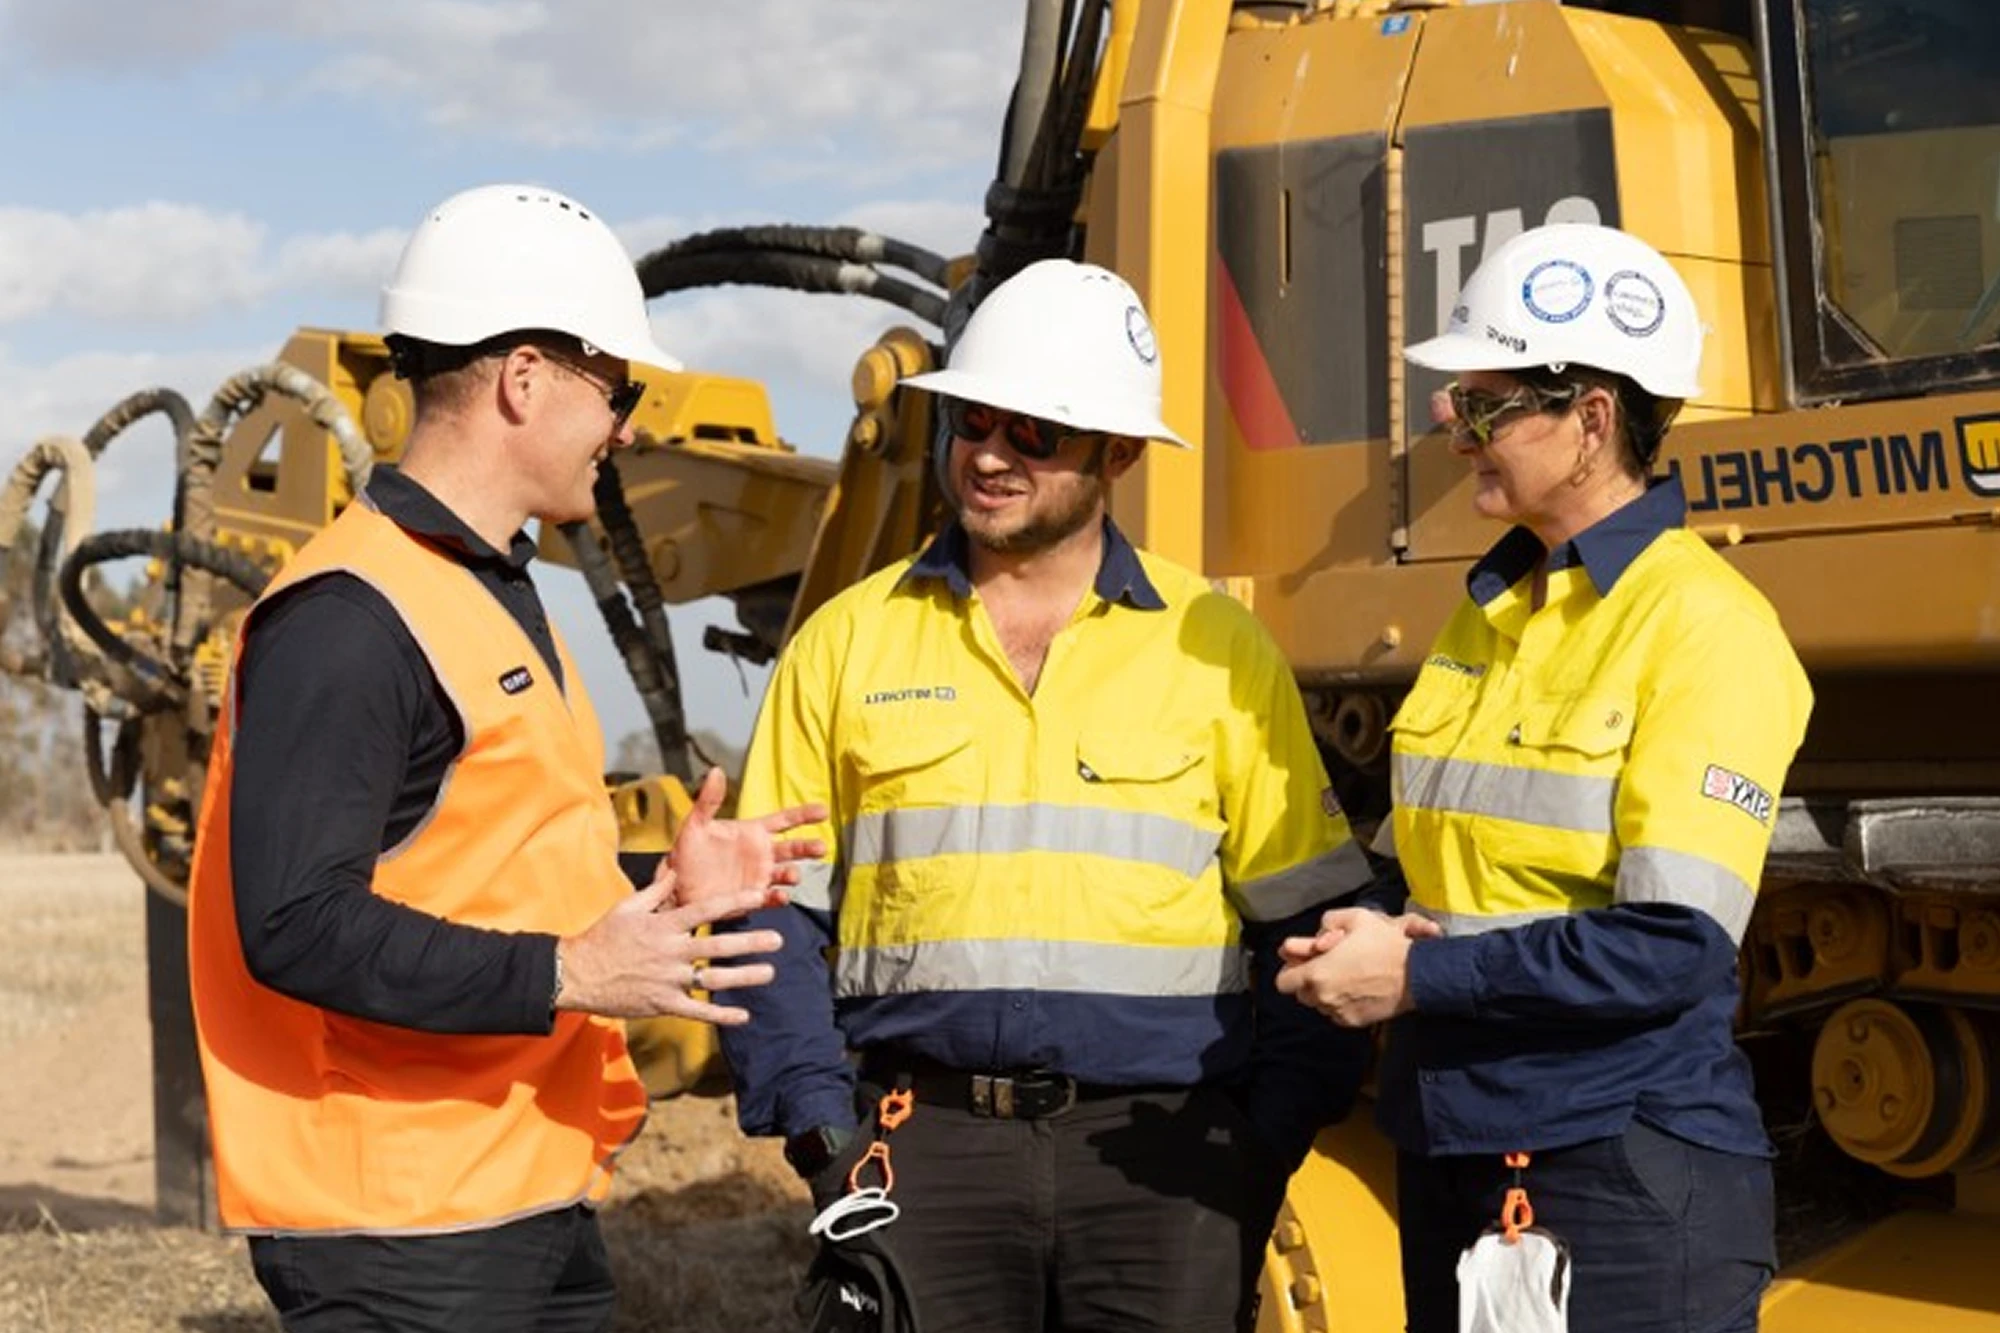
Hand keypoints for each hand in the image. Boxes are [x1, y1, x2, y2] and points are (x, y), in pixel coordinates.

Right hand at [557, 877, 784, 1022]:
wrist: (575, 974)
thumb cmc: (602, 937)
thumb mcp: (627, 907)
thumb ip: (655, 890)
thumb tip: (675, 868)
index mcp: (663, 925)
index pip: (706, 910)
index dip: (735, 902)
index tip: (761, 896)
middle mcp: (670, 951)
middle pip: (717, 945)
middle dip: (750, 942)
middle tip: (778, 939)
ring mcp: (667, 979)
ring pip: (713, 978)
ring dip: (744, 976)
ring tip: (769, 972)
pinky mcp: (662, 1003)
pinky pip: (697, 1011)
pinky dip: (721, 1014)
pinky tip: (743, 1016)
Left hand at [668, 767, 828, 905]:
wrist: (674, 888)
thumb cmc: (686, 854)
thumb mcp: (695, 824)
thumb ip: (709, 800)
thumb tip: (716, 770)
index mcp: (753, 832)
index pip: (785, 820)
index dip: (804, 815)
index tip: (824, 810)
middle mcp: (762, 854)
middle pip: (793, 849)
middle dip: (808, 848)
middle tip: (820, 848)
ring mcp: (760, 877)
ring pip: (786, 873)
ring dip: (793, 874)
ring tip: (791, 875)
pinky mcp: (753, 899)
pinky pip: (771, 898)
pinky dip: (779, 897)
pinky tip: (780, 896)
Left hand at [1276, 909, 1420, 1026]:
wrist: (1415, 973)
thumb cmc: (1384, 943)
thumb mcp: (1355, 917)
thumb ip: (1328, 922)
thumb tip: (1318, 937)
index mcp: (1316, 973)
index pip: (1283, 982)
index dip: (1291, 971)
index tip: (1304, 964)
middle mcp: (1323, 997)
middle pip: (1301, 994)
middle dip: (1309, 981)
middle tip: (1326, 967)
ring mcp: (1339, 1012)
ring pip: (1319, 1005)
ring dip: (1325, 993)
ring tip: (1344, 977)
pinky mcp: (1355, 1022)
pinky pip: (1337, 1014)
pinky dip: (1341, 1004)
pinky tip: (1356, 989)